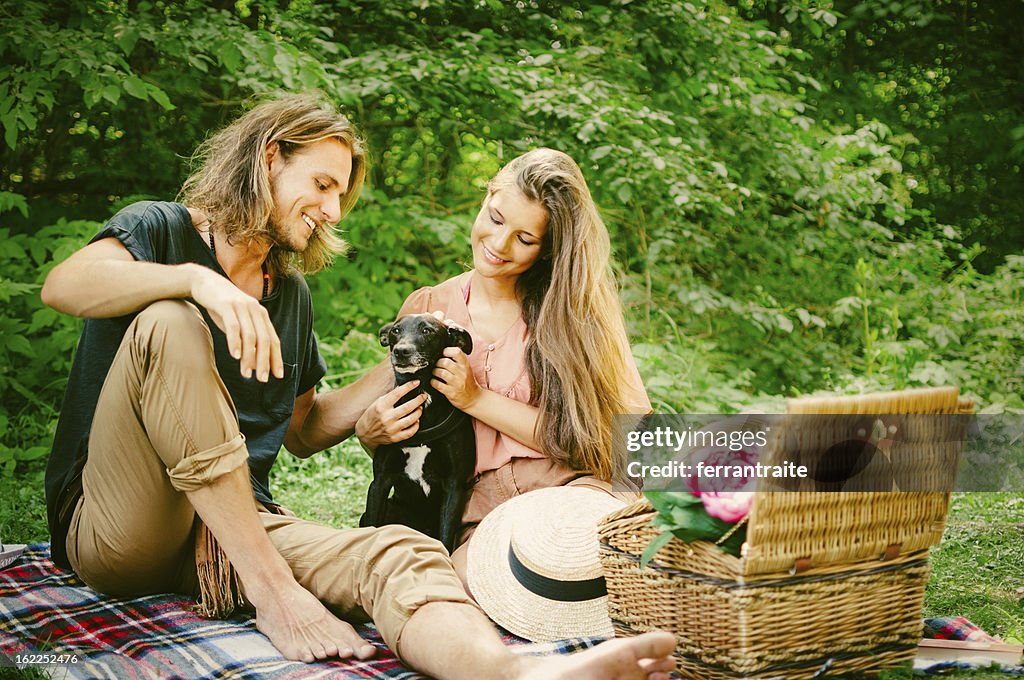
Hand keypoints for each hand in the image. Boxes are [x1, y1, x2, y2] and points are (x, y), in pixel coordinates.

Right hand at [190, 266, 283, 381]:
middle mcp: (255, 309)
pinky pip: (234, 326)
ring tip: (247, 374)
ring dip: (249, 357)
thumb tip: (253, 362)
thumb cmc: (223, 307)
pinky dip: (236, 342)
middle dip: (265, 361)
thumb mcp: (238, 322)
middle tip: (262, 379)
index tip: (278, 376)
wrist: (204, 282)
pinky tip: (235, 356)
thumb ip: (247, 338)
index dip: (276, 358)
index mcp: (261, 315)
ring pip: (250, 336)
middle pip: (265, 340)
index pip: (273, 339)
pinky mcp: (226, 305)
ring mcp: (241, 306)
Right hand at [355, 380, 427, 447]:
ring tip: (420, 407)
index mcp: (381, 406)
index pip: (398, 393)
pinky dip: (416, 425)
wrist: (364, 434)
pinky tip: (416, 421)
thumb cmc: (371, 416)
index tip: (416, 383)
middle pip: (408, 407)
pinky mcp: (395, 438)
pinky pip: (410, 432)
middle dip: (419, 400)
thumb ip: (390, 397)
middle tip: (423, 396)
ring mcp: (391, 429)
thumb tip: (405, 389)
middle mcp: (386, 417)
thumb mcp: (377, 403)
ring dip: (419, 412)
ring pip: (411, 419)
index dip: (409, 386)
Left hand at [431, 347, 480, 410]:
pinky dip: (433, 382)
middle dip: (438, 362)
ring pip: (440, 372)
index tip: (443, 353)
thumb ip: (458, 360)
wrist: (474, 399)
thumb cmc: (468, 383)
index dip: (447, 351)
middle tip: (437, 365)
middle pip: (445, 362)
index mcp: (465, 365)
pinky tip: (434, 382)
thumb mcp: (467, 369)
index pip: (457, 352)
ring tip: (436, 373)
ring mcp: (456, 383)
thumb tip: (446, 351)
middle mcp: (462, 373)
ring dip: (435, 372)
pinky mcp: (451, 392)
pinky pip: (438, 384)